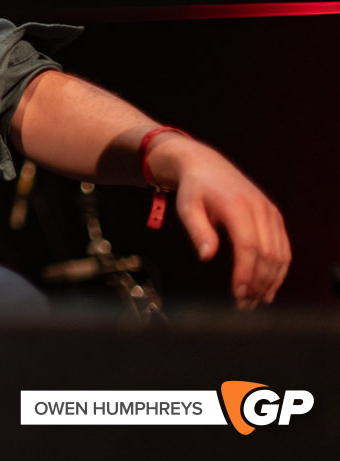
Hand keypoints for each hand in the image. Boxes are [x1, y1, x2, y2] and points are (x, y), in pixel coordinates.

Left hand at [149, 133, 290, 308]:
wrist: (205, 165)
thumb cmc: (193, 188)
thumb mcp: (187, 207)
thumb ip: (197, 230)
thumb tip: (206, 255)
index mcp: (238, 206)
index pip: (249, 246)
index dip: (246, 273)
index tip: (238, 293)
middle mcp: (260, 209)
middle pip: (268, 254)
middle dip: (258, 283)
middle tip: (245, 304)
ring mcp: (270, 212)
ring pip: (280, 254)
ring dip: (271, 280)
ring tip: (256, 300)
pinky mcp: (274, 217)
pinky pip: (283, 247)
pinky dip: (279, 269)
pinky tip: (269, 286)